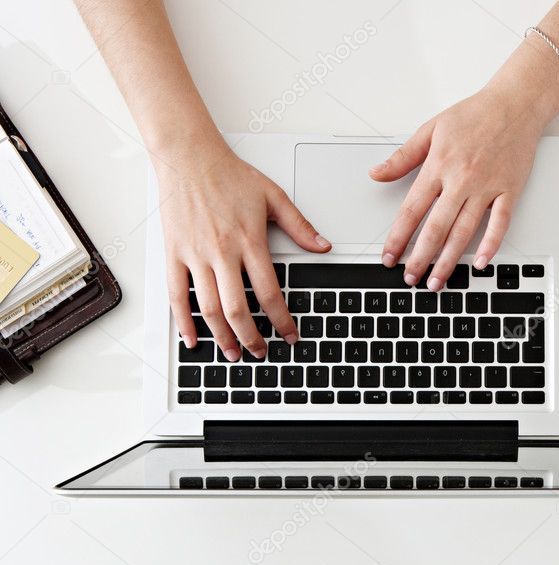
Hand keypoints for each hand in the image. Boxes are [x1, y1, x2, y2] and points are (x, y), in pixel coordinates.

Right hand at [157, 146, 330, 360]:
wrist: (188, 157)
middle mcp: (221, 252)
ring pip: (208, 308)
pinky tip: (193, 339)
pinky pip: (177, 295)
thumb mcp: (273, 196)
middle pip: (237, 309)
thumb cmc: (229, 175)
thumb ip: (300, 225)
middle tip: (261, 352)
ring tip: (232, 353)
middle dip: (251, 337)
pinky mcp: (174, 254)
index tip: (289, 335)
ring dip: (221, 336)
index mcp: (249, 241)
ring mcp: (195, 255)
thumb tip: (324, 246)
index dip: (281, 320)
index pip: (269, 293)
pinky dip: (183, 322)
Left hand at [369, 86, 546, 289]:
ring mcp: (487, 187)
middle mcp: (461, 180)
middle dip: (420, 258)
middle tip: (410, 279)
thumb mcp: (430, 129)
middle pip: (436, 228)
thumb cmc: (474, 114)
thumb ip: (402, 157)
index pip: (411, 210)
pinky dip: (491, 245)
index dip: (398, 238)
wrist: (514, 104)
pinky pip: (500, 223)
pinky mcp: (510, 191)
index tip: (389, 257)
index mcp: (438, 166)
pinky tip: (481, 263)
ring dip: (449, 261)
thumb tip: (376, 173)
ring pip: (464, 232)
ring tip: (437, 281)